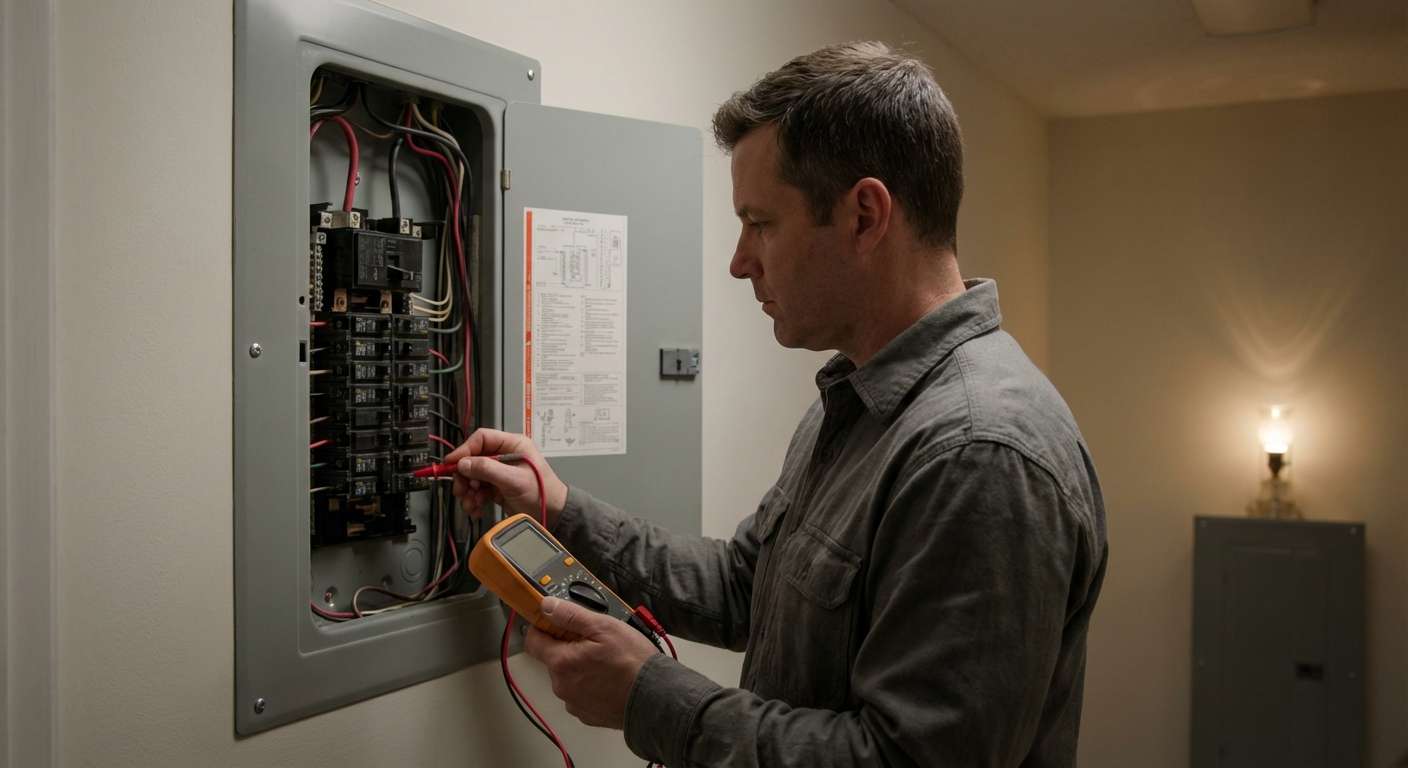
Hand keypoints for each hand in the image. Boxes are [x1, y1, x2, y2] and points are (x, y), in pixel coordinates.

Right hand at [446, 428, 567, 524]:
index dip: (465, 450)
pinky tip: (476, 508)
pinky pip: (477, 490)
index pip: (482, 439)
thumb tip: (464, 463)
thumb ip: (487, 469)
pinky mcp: (497, 487)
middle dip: (465, 476)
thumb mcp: (513, 479)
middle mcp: (505, 456)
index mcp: (513, 445)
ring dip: (468, 491)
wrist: (553, 515)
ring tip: (471, 503)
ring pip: (473, 476)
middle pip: (473, 459)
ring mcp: (500, 472)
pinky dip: (473, 499)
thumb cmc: (542, 493)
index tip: (452, 463)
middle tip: (462, 489)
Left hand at [524, 596, 658, 729]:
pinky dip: (591, 685)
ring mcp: (574, 703)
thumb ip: (571, 615)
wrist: (655, 698)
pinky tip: (610, 679)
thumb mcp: (603, 627)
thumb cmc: (632, 662)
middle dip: (569, 647)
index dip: (543, 627)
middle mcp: (562, 686)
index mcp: (561, 662)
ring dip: (580, 667)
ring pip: (568, 677)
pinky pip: (581, 694)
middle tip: (595, 641)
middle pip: (554, 659)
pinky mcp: (587, 714)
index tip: (556, 622)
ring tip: (607, 661)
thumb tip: (547, 606)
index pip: (533, 641)